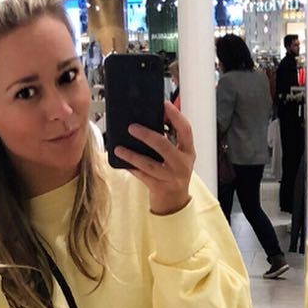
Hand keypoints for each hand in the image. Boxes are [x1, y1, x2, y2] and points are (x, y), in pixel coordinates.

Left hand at [114, 100, 194, 214]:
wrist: (175, 202)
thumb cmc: (174, 174)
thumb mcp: (177, 157)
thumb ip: (169, 140)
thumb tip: (152, 120)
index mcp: (188, 152)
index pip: (185, 130)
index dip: (175, 116)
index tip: (164, 104)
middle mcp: (182, 164)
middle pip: (164, 146)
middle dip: (147, 135)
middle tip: (132, 127)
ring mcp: (171, 177)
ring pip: (149, 164)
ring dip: (132, 155)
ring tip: (119, 148)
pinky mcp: (159, 188)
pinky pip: (142, 176)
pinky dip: (131, 168)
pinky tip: (122, 162)